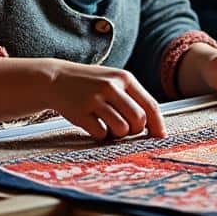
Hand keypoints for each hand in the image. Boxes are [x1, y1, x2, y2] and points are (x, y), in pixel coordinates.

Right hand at [48, 61, 165, 140]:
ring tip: (108, 126)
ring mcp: (95, 99)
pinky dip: (100, 135)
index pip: (150, 105)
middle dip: (135, 130)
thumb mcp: (114, 82)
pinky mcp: (81, 112)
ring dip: (117, 134)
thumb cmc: (91, 84)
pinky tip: (94, 125)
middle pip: (138, 120)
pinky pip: (101, 133)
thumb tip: (154, 126)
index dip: (157, 125)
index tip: (160, 137)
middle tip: (126, 129)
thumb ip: (133, 99)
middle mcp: (111, 87)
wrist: (57, 79)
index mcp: (124, 78)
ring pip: (122, 129)